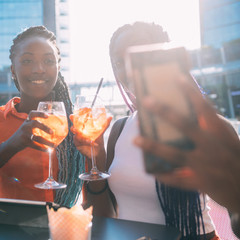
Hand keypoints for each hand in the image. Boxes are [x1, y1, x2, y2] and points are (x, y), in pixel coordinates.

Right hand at [5, 111, 55, 151]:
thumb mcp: (27, 127)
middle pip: (35, 123)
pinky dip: (42, 148)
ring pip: (37, 137)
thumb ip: (36, 124)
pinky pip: (35, 145)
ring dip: (46, 142)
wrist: (12, 143)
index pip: (32, 114)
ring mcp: (25, 134)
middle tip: (52, 132)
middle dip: (44, 127)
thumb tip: (52, 125)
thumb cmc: (23, 134)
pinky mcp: (25, 142)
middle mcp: (25, 126)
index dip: (40, 113)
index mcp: (27, 121)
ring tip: (54, 145)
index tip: (48, 116)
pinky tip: (47, 150)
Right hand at [69, 114, 111, 159]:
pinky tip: (90, 141)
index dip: (79, 112)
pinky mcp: (76, 141)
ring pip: (74, 130)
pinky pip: (78, 139)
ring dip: (77, 130)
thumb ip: (105, 124)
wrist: (97, 151)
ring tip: (81, 132)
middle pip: (74, 121)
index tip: (79, 109)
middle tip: (72, 116)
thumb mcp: (101, 131)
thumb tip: (110, 116)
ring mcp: (77, 134)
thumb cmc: (97, 139)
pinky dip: (84, 140)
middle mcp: (80, 128)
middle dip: (72, 118)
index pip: (80, 116)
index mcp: (85, 124)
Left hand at [133, 76, 239, 211]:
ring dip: (153, 146)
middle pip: (184, 125)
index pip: (205, 107)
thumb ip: (210, 123)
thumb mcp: (226, 136)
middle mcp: (211, 146)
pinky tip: (149, 170)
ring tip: (135, 139)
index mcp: (219, 132)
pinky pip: (177, 179)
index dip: (191, 92)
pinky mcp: (200, 182)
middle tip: (146, 100)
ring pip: (174, 154)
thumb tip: (191, 106)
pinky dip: (163, 175)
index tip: (177, 76)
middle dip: (164, 111)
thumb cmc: (233, 155)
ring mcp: (205, 165)